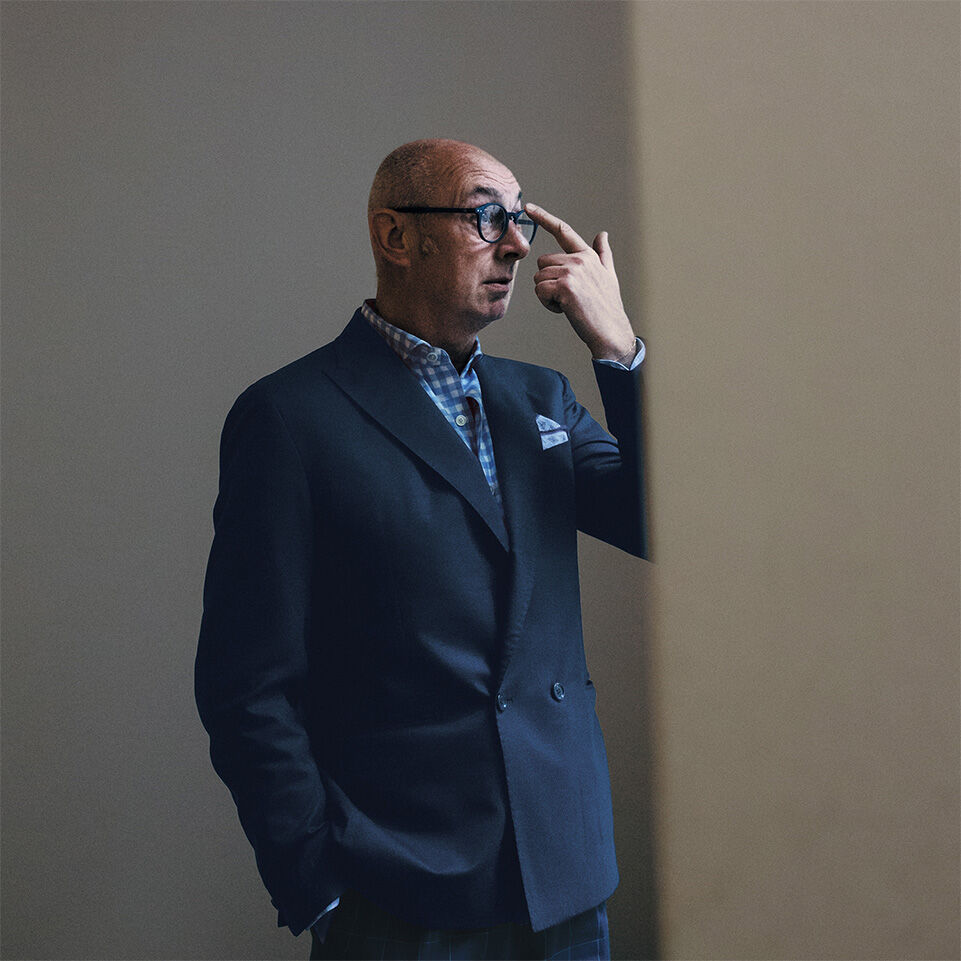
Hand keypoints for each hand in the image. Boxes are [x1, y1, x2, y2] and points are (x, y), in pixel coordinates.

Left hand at [525, 202, 636, 363]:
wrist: (610, 330)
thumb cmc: (607, 307)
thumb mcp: (608, 275)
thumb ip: (603, 253)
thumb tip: (603, 234)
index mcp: (587, 255)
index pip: (563, 231)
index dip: (544, 217)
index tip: (528, 207)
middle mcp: (579, 259)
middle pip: (542, 263)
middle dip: (548, 282)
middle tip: (567, 297)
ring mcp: (572, 271)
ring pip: (538, 278)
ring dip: (547, 294)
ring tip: (568, 303)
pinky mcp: (565, 286)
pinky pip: (540, 291)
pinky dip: (547, 304)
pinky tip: (565, 309)